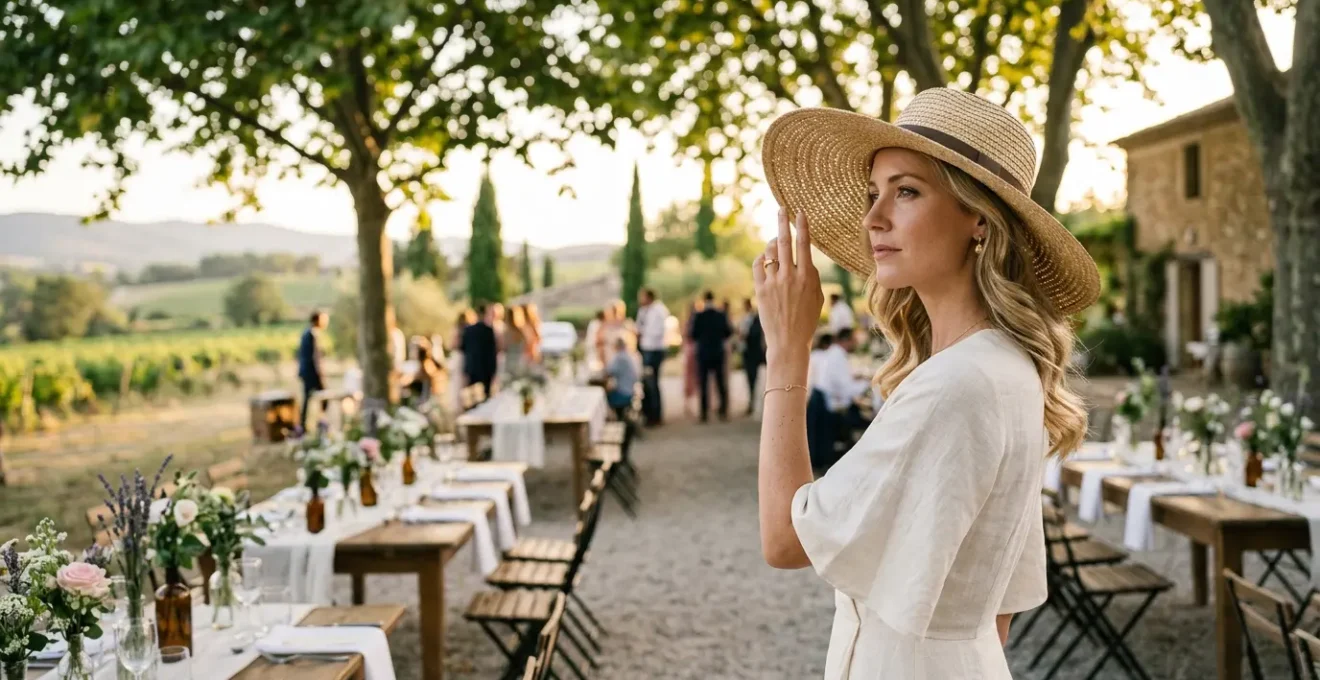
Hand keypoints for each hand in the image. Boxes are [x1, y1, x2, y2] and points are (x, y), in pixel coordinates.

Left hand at [753, 208, 824, 366]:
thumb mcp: (817, 298)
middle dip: (783, 222)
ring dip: (771, 243)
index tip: (800, 212)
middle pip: (784, 242)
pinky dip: (760, 258)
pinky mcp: (760, 289)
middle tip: (781, 208)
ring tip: (774, 242)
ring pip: (770, 252)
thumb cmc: (806, 320)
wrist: (788, 341)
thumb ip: (813, 276)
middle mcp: (790, 276)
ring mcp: (773, 282)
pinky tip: (764, 258)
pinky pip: (758, 265)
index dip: (802, 226)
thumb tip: (805, 260)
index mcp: (807, 277)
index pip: (804, 245)